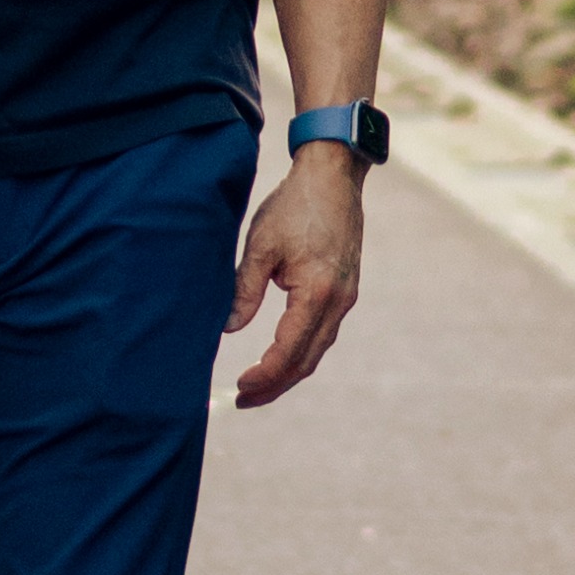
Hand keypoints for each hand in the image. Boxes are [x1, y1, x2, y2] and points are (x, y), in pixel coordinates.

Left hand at [228, 146, 364, 411]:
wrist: (333, 175)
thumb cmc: (294, 205)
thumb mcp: (260, 245)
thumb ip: (244, 290)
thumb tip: (228, 329)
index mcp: (317, 293)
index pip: (288, 351)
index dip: (263, 375)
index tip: (238, 387)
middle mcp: (337, 302)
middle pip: (307, 361)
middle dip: (275, 385)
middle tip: (242, 399)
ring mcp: (346, 297)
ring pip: (317, 349)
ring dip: (288, 371)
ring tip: (257, 385)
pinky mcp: (345, 290)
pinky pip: (323, 332)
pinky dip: (301, 351)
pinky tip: (281, 354)